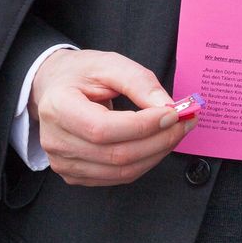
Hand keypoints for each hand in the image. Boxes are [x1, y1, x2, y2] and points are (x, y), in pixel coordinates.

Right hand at [29, 49, 192, 186]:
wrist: (56, 87)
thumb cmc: (83, 73)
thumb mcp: (110, 64)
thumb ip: (140, 82)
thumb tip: (168, 107)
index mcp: (58, 108)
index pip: (103, 129)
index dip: (143, 125)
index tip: (174, 112)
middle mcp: (56, 141)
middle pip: (116, 155)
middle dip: (160, 140)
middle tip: (186, 121)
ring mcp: (63, 163)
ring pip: (121, 172)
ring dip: (157, 153)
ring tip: (177, 131)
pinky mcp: (74, 175)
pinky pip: (117, 178)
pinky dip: (145, 162)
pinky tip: (157, 143)